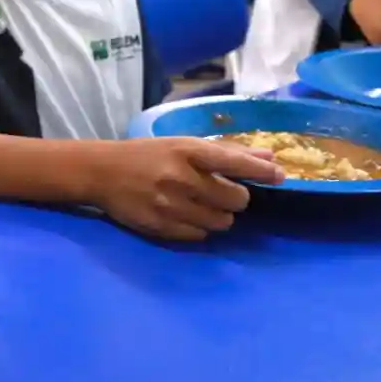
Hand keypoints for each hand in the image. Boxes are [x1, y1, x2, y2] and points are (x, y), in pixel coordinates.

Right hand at [87, 138, 284, 241]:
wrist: (101, 172)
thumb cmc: (147, 155)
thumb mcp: (182, 145)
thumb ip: (227, 152)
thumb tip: (268, 158)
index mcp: (186, 151)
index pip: (234, 163)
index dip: (261, 172)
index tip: (279, 176)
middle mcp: (181, 178)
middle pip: (235, 199)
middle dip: (235, 198)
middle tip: (221, 193)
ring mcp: (171, 205)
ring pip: (222, 222)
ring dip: (219, 215)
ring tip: (202, 205)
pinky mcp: (161, 227)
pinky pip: (200, 236)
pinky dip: (199, 228)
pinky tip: (185, 215)